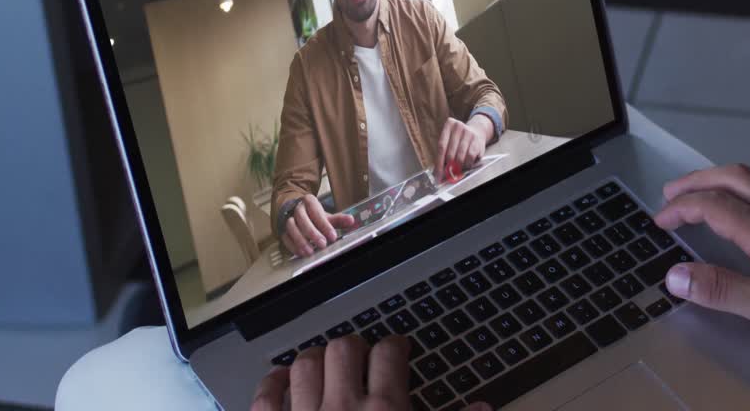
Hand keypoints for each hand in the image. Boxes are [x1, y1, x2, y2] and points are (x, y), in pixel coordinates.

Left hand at [250, 335, 470, 410]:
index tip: (398, 349)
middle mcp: (344, 409)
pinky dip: (272, 385)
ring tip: (325, 365)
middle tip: (362, 357)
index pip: (390, 353)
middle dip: (355, 348)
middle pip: (345, 349)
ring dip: (315, 359)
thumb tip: (484, 409)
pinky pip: (265, 399)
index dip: (396, 345)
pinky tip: (282, 383)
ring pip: (305, 365)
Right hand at [282, 194, 355, 257]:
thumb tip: (351, 220)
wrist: (296, 211)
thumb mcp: (326, 215)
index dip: (324, 225)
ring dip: (300, 240)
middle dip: (312, 233)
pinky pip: (285, 237)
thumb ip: (338, 219)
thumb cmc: (313, 215)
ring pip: (291, 228)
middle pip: (302, 219)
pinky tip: (301, 252)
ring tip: (310, 251)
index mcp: (309, 201)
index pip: (316, 212)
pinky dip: (293, 246)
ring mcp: (287, 218)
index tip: (332, 236)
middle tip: (322, 244)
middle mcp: (297, 209)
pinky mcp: (282, 229)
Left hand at [436, 117, 489, 181]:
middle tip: (448, 175)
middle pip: (450, 153)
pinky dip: (467, 164)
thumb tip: (437, 172)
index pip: (441, 147)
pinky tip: (466, 165)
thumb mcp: (450, 140)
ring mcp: (469, 133)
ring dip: (458, 167)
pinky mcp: (477, 140)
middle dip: (448, 167)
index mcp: (449, 124)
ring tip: (457, 170)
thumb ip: (443, 153)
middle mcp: (459, 127)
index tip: (438, 174)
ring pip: (460, 157)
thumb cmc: (459, 139)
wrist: (477, 131)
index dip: (439, 163)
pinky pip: (470, 157)